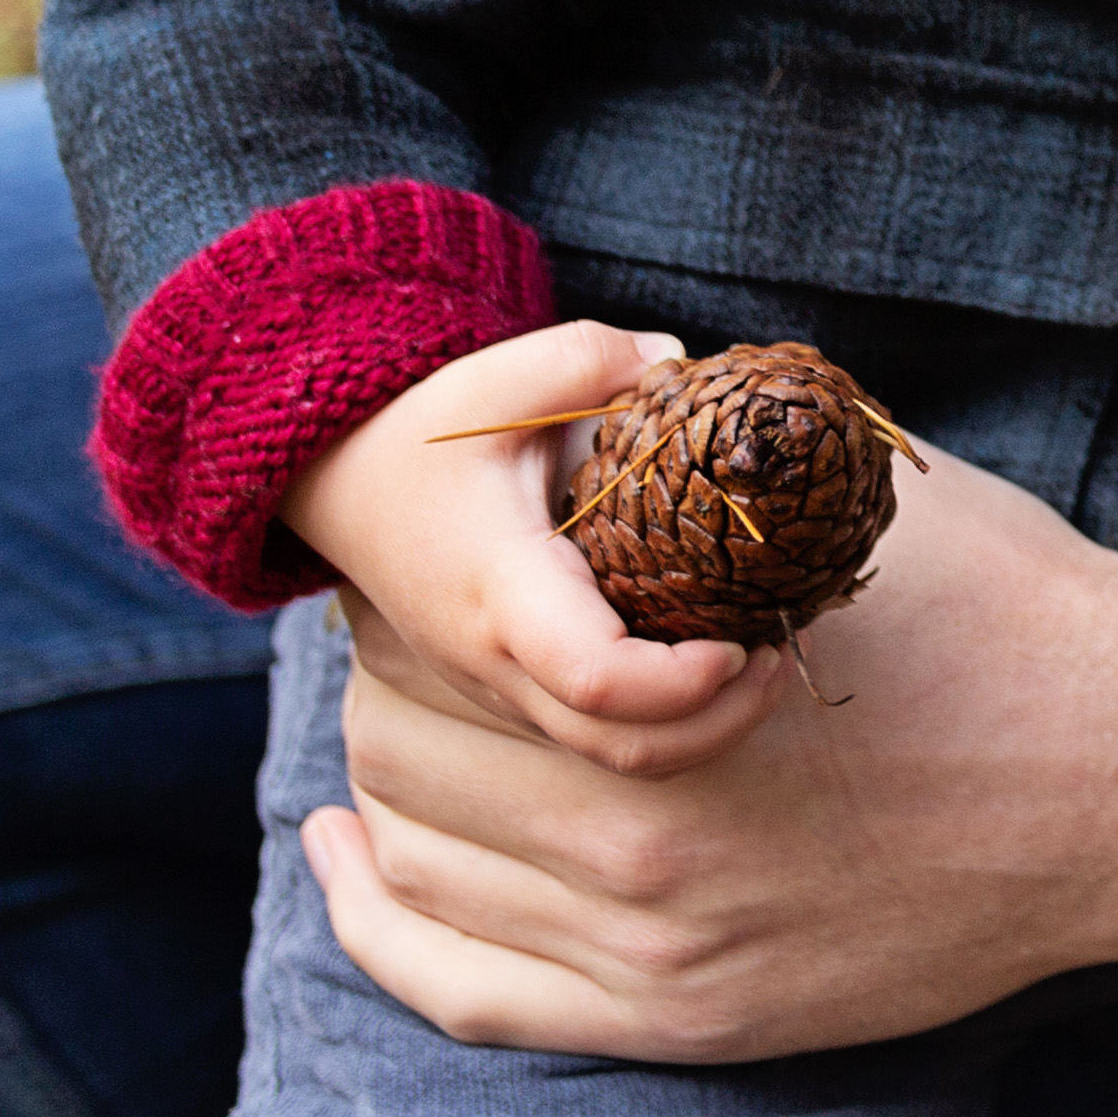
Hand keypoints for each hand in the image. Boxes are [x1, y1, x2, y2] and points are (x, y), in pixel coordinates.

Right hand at [278, 323, 783, 777]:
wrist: (335, 488)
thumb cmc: (419, 434)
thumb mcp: (500, 378)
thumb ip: (593, 360)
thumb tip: (682, 367)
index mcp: (501, 593)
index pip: (599, 680)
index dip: (685, 681)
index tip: (746, 642)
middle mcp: (497, 663)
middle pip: (620, 748)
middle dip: (720, 721)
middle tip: (782, 655)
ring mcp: (501, 689)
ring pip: (611, 756)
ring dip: (701, 727)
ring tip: (764, 660)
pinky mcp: (512, 691)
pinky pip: (595, 736)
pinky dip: (666, 717)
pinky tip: (714, 657)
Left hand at [299, 447, 1117, 1063]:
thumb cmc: (1013, 611)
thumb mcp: (848, 498)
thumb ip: (700, 466)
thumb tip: (573, 419)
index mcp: (674, 696)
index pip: (446, 627)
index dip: (429, 565)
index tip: (458, 528)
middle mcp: (645, 844)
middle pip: (407, 740)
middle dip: (400, 660)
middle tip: (436, 607)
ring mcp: (663, 950)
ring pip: (419, 857)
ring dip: (390, 766)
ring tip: (422, 700)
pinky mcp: (691, 1022)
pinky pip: (462, 990)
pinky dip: (375, 916)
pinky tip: (351, 849)